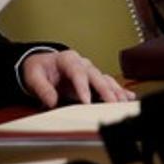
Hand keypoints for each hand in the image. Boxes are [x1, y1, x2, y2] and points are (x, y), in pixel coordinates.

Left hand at [21, 50, 135, 107]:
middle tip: (111, 104)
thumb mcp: (33, 76)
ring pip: (106, 80)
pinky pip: (109, 85)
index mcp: (67, 59)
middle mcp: (82, 63)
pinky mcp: (94, 81)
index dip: (82, 86)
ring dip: (115, 92)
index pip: (76, 71)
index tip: (86, 101)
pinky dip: (119, 91)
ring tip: (123, 103)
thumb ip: (42, 88)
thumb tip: (51, 101)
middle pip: (96, 75)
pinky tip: (129, 98)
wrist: (42, 66)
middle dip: (105, 90)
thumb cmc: (38, 70)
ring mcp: (90, 72)